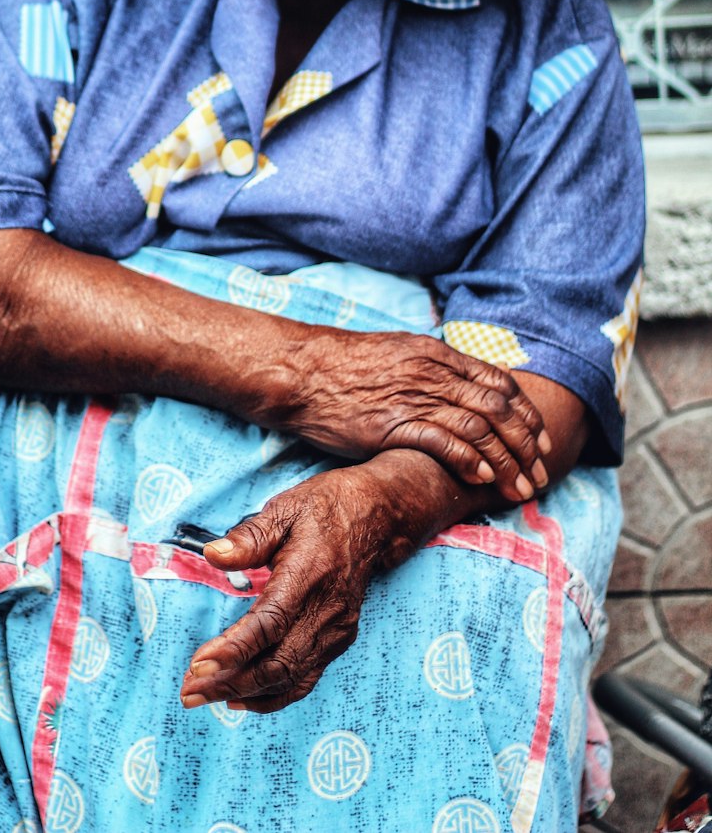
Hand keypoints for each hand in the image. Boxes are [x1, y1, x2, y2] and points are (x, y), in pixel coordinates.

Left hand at [179, 459, 433, 714]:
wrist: (375, 517)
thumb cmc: (324, 508)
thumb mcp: (285, 508)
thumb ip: (249, 537)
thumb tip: (212, 555)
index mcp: (310, 574)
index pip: (270, 623)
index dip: (235, 649)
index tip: (199, 666)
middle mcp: (327, 610)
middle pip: (277, 662)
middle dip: (229, 681)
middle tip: (188, 692)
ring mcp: (337, 629)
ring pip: (289, 677)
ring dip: (244, 692)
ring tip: (202, 697)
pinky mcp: (340, 639)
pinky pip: (305, 678)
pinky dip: (272, 695)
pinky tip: (241, 698)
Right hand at [284, 329, 549, 503]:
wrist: (302, 370)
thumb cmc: (344, 367)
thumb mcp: (397, 354)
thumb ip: (430, 370)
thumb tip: (457, 389)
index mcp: (436, 355)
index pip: (499, 382)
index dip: (526, 413)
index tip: (540, 440)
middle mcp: (433, 373)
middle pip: (498, 409)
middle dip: (527, 445)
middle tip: (541, 474)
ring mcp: (414, 397)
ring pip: (480, 429)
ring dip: (508, 462)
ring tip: (521, 489)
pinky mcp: (393, 423)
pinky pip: (444, 442)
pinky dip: (470, 461)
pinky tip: (484, 478)